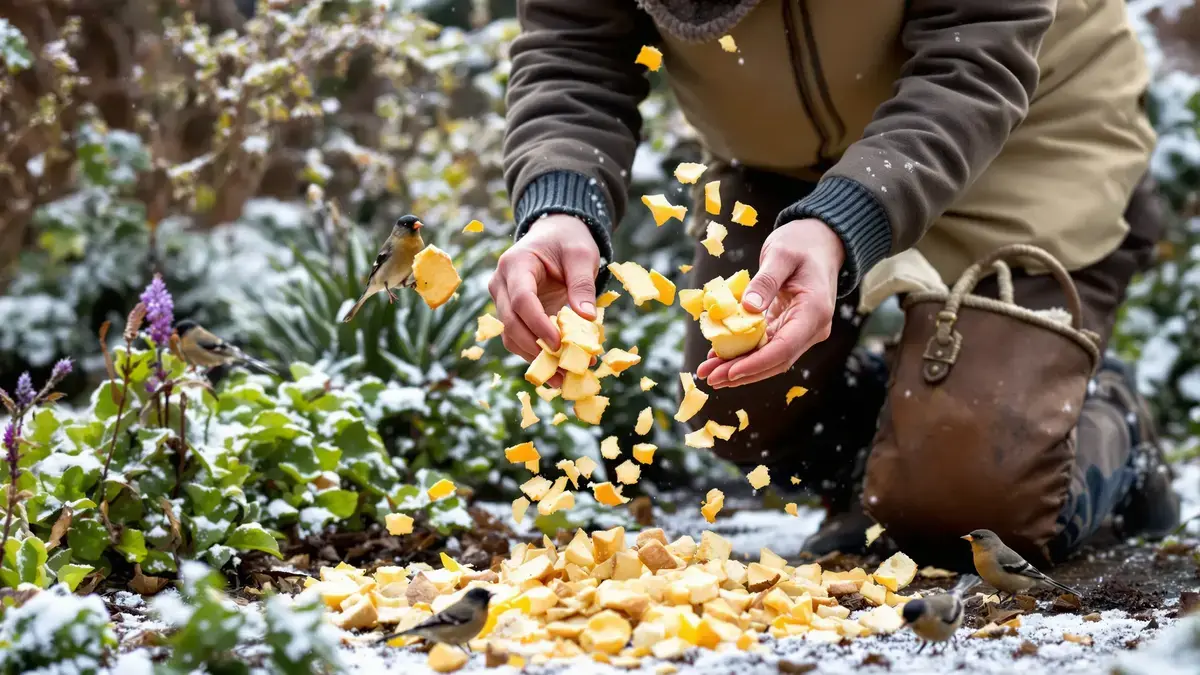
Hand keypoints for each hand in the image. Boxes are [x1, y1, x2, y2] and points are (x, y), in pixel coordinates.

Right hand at [488, 214, 600, 362]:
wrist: (555, 235)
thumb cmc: (568, 241)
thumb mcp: (581, 256)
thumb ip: (583, 285)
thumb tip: (587, 318)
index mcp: (515, 264)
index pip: (521, 300)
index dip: (538, 325)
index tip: (558, 344)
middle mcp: (501, 283)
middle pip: (510, 323)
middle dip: (535, 349)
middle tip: (562, 371)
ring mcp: (503, 300)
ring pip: (510, 336)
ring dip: (534, 358)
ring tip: (562, 378)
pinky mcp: (512, 314)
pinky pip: (519, 339)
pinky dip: (536, 355)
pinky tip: (556, 370)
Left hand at [697, 218, 844, 387]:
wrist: (820, 240)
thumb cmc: (801, 242)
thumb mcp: (781, 254)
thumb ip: (766, 281)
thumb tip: (748, 308)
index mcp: (815, 312)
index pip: (785, 349)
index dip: (755, 364)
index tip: (729, 373)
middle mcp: (812, 328)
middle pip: (776, 361)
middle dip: (742, 373)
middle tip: (711, 378)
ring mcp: (802, 330)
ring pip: (770, 358)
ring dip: (740, 367)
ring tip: (709, 372)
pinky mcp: (790, 327)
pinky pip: (766, 346)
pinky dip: (744, 353)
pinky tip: (720, 357)